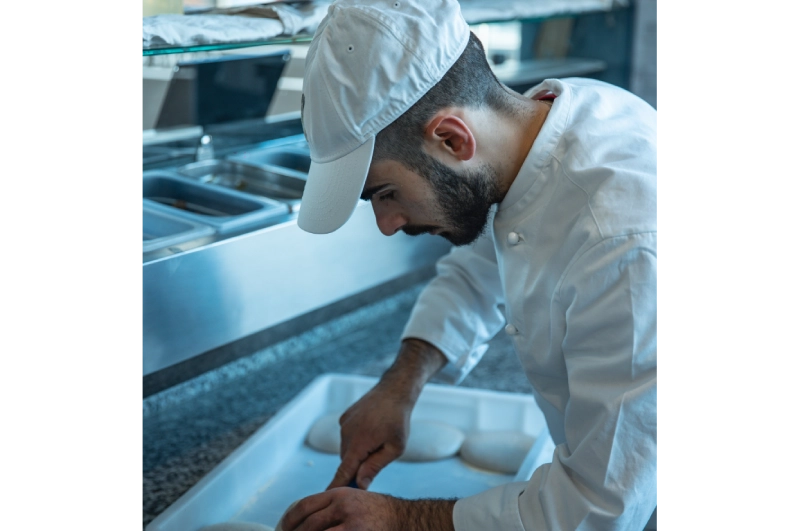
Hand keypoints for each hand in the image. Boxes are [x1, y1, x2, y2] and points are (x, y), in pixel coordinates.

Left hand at [277, 488, 456, 530]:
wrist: (402, 518)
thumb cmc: (376, 512)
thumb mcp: (353, 499)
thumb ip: (331, 505)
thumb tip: (304, 520)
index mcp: (339, 493)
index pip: (304, 505)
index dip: (288, 520)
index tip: (282, 529)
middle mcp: (343, 505)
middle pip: (308, 524)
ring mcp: (350, 523)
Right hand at [327, 339, 447, 490]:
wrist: (394, 391)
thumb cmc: (398, 421)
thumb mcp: (394, 448)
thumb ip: (375, 466)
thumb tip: (360, 484)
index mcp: (358, 443)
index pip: (343, 472)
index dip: (336, 486)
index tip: (326, 498)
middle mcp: (346, 433)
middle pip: (346, 461)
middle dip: (356, 467)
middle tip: (374, 463)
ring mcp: (344, 423)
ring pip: (347, 448)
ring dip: (358, 451)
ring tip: (377, 440)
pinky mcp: (344, 417)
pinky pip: (347, 435)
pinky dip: (356, 439)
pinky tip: (371, 430)